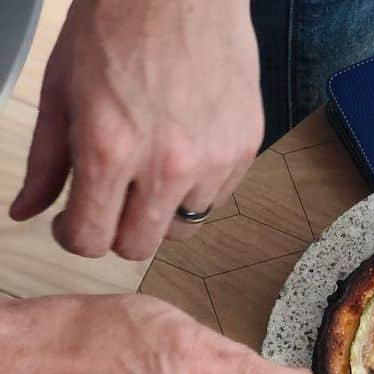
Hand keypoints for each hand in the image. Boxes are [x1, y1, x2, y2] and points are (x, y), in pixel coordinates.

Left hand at [10, 0, 262, 259]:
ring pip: (179, 227)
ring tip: (152, 164)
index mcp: (109, 148)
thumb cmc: (117, 21)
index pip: (91, 240)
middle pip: (137, 247)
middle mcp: (164, 166)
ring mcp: (211, 162)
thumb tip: (27, 211)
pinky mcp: (242, 152)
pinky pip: (215, 198)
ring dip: (160, 208)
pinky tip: (183, 144)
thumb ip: (47, 160)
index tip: (71, 225)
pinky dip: (196, 185)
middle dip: (116, 231)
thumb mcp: (63, 87)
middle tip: (110, 200)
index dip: (73, 237)